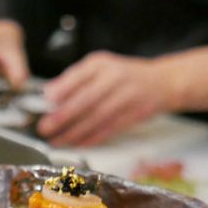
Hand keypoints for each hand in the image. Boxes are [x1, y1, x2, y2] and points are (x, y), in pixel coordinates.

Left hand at [38, 51, 173, 146]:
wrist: (162, 82)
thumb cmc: (123, 75)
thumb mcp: (99, 67)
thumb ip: (75, 79)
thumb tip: (49, 93)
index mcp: (101, 64)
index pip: (79, 75)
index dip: (62, 89)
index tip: (47, 101)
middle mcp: (115, 78)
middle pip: (87, 99)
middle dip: (64, 116)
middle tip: (46, 127)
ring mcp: (127, 96)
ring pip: (97, 118)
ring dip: (75, 132)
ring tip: (58, 140)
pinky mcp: (135, 114)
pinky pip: (110, 128)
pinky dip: (92, 138)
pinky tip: (78, 143)